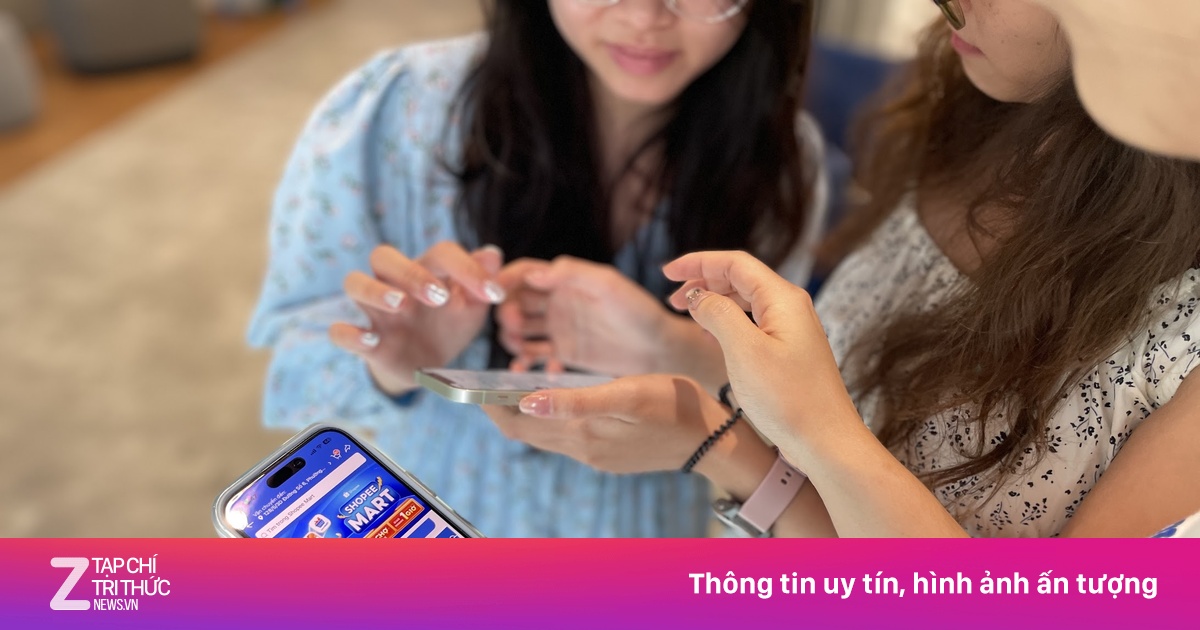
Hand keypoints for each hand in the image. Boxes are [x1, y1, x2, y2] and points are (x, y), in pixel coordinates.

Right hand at [329, 242, 505, 394]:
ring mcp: (376, 312)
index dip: (467, 268)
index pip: (440, 253)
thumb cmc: (449, 325)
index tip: (494, 295)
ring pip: (354, 283)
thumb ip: (481, 283)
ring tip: (401, 305)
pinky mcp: (364, 341)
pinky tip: (371, 340)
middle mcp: (394, 283)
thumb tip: (493, 254)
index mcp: (425, 270)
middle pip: (383, 256)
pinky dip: (349, 333)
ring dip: (375, 291)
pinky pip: (338, 331)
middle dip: (410, 272)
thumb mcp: (471, 308)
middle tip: (439, 296)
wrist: (427, 366)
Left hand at [480, 374, 723, 473]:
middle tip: (487, 378)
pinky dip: (551, 416)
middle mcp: (583, 450)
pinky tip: (555, 397)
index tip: (473, 383)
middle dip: (502, 408)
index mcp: (582, 435)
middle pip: (526, 432)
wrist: (714, 440)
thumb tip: (525, 401)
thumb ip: (575, 400)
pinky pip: (567, 435)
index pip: (518, 425)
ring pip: (545, 434)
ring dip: (526, 412)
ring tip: (513, 383)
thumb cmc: (675, 405)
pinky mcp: (609, 453)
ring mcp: (596, 455)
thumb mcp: (626, 394)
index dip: (491, 406)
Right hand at [495, 256, 685, 376]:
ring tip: (520, 349)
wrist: (659, 350)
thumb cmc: (639, 312)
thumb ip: (572, 274)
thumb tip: (532, 275)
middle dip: (506, 312)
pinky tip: (530, 370)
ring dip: (511, 338)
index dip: (505, 280)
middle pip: (515, 302)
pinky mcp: (563, 353)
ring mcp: (557, 329)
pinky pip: (533, 356)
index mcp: (565, 280)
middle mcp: (556, 302)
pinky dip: (525, 362)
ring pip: (518, 330)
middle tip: (512, 326)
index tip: (493, 293)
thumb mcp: (608, 285)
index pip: (525, 273)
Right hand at [663, 251, 861, 458]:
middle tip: (671, 297)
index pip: (735, 263)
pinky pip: (754, 323)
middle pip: (740, 278)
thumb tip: (698, 296)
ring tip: (688, 314)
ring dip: (715, 302)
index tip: (667, 272)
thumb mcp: (744, 352)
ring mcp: (792, 330)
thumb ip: (718, 314)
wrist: (826, 441)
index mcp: (782, 299)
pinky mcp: (790, 351)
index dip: (699, 262)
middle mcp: (791, 307)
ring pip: (746, 301)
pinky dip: (728, 322)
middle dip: (704, 281)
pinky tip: (713, 336)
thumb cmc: (789, 399)